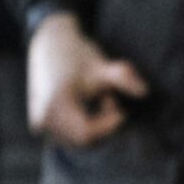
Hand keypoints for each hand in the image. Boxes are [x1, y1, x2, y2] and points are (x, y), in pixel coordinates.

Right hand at [27, 12, 147, 147]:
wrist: (48, 43)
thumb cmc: (78, 54)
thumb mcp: (102, 66)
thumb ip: (123, 78)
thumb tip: (145, 92)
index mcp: (56, 104)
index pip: (87, 134)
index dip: (108, 125)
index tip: (121, 108)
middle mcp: (43, 117)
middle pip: (83, 140)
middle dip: (101, 124)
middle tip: (107, 97)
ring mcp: (38, 122)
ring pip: (76, 140)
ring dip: (92, 124)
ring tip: (95, 97)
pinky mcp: (38, 123)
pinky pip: (67, 136)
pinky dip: (81, 125)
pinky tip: (83, 103)